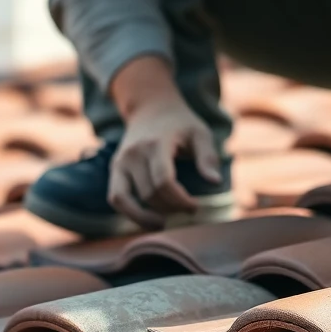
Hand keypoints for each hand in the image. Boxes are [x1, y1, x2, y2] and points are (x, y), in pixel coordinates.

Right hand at [108, 96, 220, 229]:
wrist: (151, 108)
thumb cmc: (181, 124)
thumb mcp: (200, 133)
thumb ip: (208, 157)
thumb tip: (215, 182)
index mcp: (155, 143)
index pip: (164, 182)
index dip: (180, 201)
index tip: (195, 207)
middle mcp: (133, 153)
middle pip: (149, 194)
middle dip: (170, 208)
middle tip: (187, 210)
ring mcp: (120, 161)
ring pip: (126, 200)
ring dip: (146, 218)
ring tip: (163, 224)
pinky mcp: (114, 168)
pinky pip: (115, 198)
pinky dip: (128, 213)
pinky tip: (147, 219)